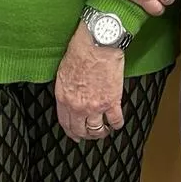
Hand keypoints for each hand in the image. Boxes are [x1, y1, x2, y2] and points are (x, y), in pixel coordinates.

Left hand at [54, 24, 125, 141]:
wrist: (97, 45)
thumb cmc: (80, 52)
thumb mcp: (63, 73)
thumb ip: (66, 90)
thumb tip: (70, 97)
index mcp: (64, 98)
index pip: (65, 123)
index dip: (71, 132)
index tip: (75, 135)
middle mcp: (78, 106)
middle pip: (80, 130)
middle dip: (85, 135)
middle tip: (89, 136)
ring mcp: (95, 106)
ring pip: (97, 130)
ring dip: (101, 133)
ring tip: (105, 130)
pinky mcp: (112, 102)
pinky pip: (115, 120)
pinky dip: (117, 124)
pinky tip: (117, 123)